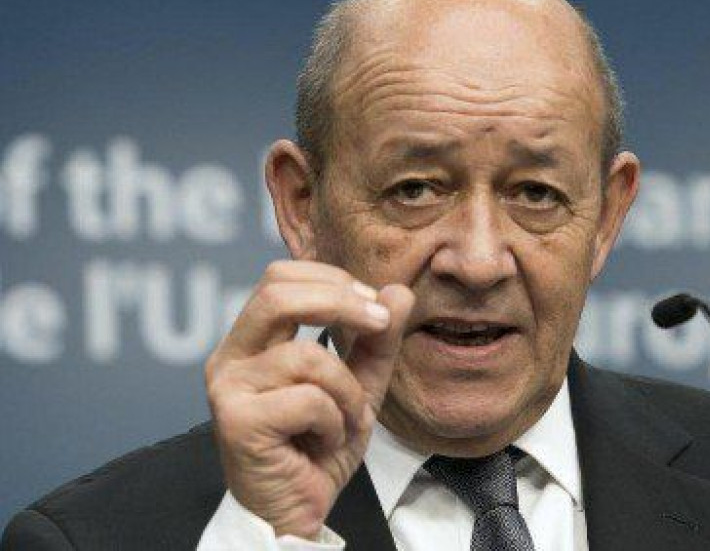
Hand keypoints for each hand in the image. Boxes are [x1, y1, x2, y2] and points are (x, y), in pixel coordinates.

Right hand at [205, 260, 413, 538]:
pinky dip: (335, 423)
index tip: (374, 306)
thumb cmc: (316, 448)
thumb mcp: (358, 386)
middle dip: (342, 303)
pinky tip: (324, 444)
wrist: (295, 513)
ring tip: (346, 422)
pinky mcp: (238, 421)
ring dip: (348, 392)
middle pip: (277, 294)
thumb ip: (376, 341)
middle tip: (381, 323)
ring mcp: (228, 388)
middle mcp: (230, 357)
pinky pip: (309, 400)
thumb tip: (400, 290)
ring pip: (308, 357)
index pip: (279, 277)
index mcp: (251, 341)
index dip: (332, 280)